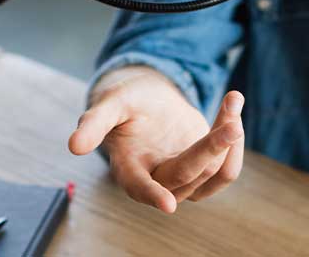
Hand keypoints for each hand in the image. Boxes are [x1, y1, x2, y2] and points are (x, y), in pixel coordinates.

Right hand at [68, 67, 244, 212]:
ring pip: (213, 172)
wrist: (148, 101)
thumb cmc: (126, 102)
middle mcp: (157, 180)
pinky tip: (233, 109)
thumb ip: (94, 123)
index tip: (166, 206)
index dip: (150, 196)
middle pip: (187, 175)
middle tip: (233, 125)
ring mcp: (184, 178)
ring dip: (228, 140)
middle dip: (211, 150)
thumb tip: (73, 146)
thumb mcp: (110, 103)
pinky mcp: (204, 171)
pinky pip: (226, 168)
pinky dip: (235, 143)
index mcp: (128, 167)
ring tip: (232, 101)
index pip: (138, 187)